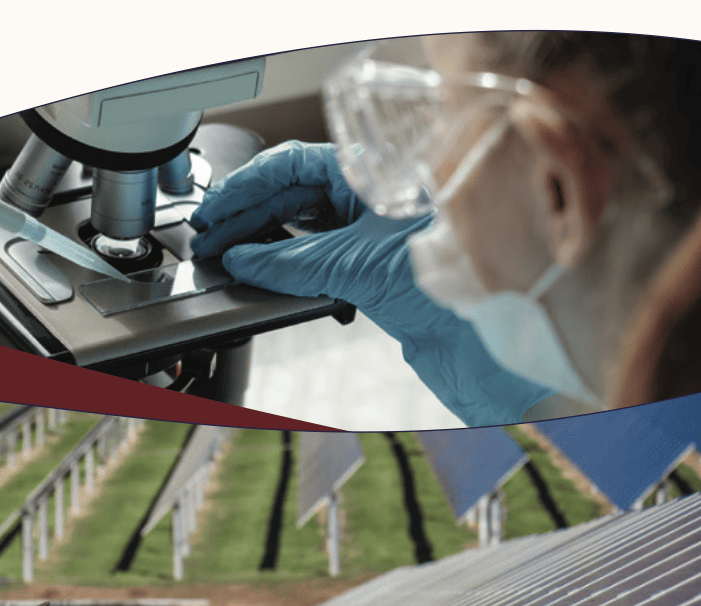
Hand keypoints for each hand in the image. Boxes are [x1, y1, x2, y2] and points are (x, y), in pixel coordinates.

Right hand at [188, 141, 553, 426]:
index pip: (296, 165)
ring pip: (300, 227)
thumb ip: (290, 261)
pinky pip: (312, 259)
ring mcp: (372, 236)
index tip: (217, 210)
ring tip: (227, 256)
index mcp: (377, 176)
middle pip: (293, 195)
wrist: (490, 346)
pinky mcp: (371, 272)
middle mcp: (375, 201)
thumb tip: (243, 259)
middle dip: (246, 215)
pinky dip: (282, 266)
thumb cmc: (455, 287)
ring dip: (260, 241)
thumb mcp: (356, 264)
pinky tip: (260, 274)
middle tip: (210, 238)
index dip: (248, 185)